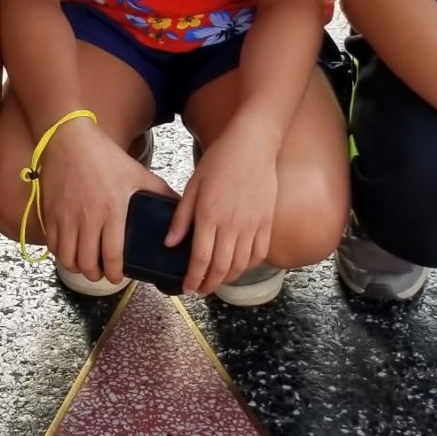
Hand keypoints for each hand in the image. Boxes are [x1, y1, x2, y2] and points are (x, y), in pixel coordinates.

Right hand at [38, 123, 174, 286]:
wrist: (68, 139)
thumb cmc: (104, 156)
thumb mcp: (136, 172)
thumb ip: (160, 190)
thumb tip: (180, 205)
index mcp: (112, 211)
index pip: (112, 256)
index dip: (115, 273)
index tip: (118, 277)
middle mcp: (87, 218)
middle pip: (88, 263)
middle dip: (96, 275)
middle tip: (103, 273)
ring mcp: (66, 218)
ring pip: (68, 259)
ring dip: (78, 268)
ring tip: (86, 265)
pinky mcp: (50, 214)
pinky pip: (53, 246)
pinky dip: (62, 254)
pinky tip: (71, 250)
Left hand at [167, 116, 279, 296]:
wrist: (253, 145)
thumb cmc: (220, 161)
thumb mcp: (193, 185)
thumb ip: (181, 217)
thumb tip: (169, 244)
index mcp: (209, 216)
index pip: (200, 259)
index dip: (193, 279)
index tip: (187, 287)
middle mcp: (231, 225)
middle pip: (221, 268)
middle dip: (208, 284)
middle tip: (200, 290)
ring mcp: (252, 225)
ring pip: (240, 265)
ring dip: (227, 279)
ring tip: (216, 281)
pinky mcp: (267, 222)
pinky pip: (259, 253)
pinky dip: (248, 266)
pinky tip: (238, 267)